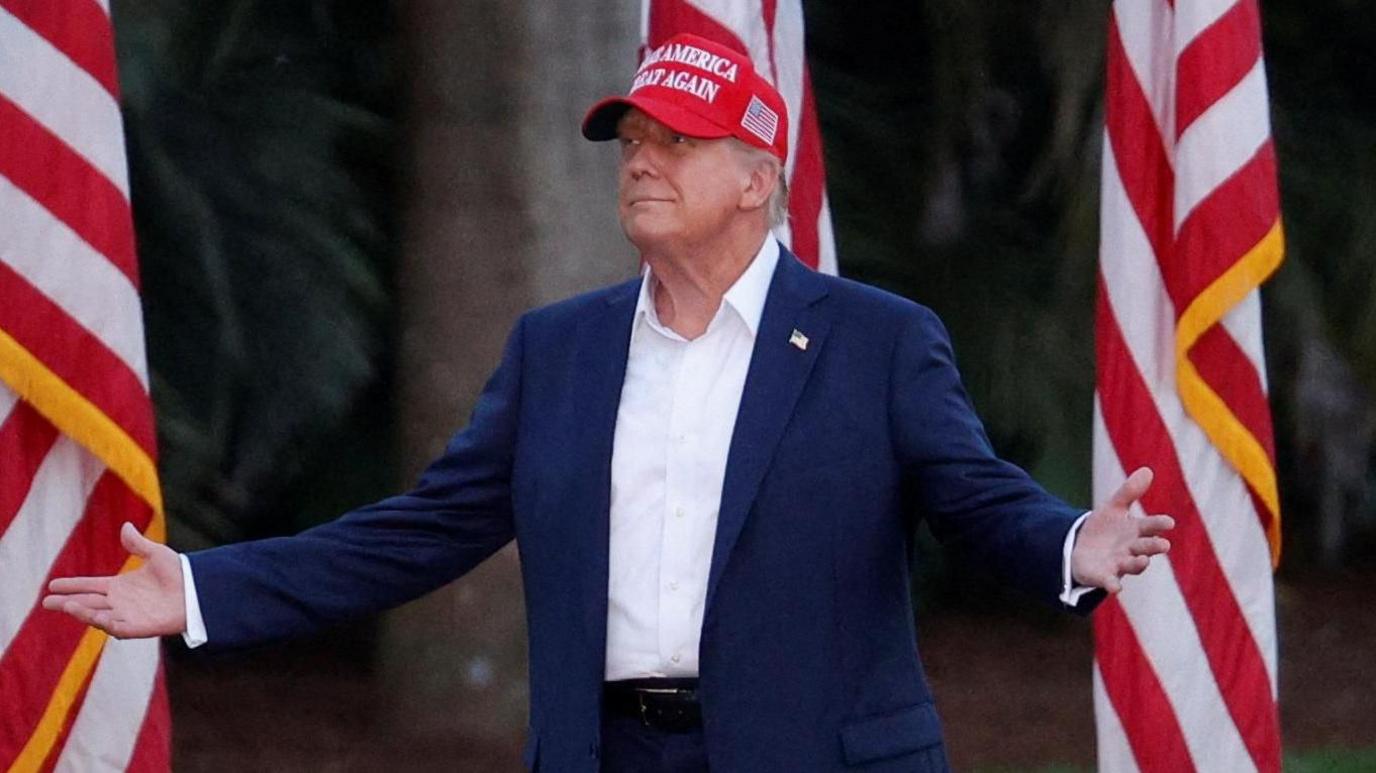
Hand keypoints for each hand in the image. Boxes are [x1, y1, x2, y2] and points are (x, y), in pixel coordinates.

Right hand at [42, 522, 186, 638]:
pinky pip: (116, 628)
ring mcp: (127, 616)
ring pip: (97, 616)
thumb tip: (125, 526)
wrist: (199, 591)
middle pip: (87, 603)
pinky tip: (93, 617)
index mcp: (120, 586)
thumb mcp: (156, 554)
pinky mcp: (138, 628)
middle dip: (67, 603)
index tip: (52, 584)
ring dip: (82, 612)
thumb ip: (138, 544)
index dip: (72, 585)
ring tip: (66, 605)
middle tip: (46, 602)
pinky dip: (104, 623)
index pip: (90, 586)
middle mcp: (120, 602)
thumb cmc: (180, 573)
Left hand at [1071, 467, 1174, 593]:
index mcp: (1136, 531)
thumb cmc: (1104, 528)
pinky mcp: (1104, 576)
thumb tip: (1147, 470)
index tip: (1169, 523)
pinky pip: (1110, 581)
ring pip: (1132, 565)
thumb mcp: (1113, 507)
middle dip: (1154, 546)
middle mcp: (1131, 549)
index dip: (1159, 525)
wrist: (1081, 549)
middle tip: (1163, 545)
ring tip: (1142, 561)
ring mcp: (1119, 564)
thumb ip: (1129, 491)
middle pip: (1145, 547)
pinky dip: (1113, 584)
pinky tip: (1115, 588)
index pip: (1150, 526)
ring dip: (1138, 564)